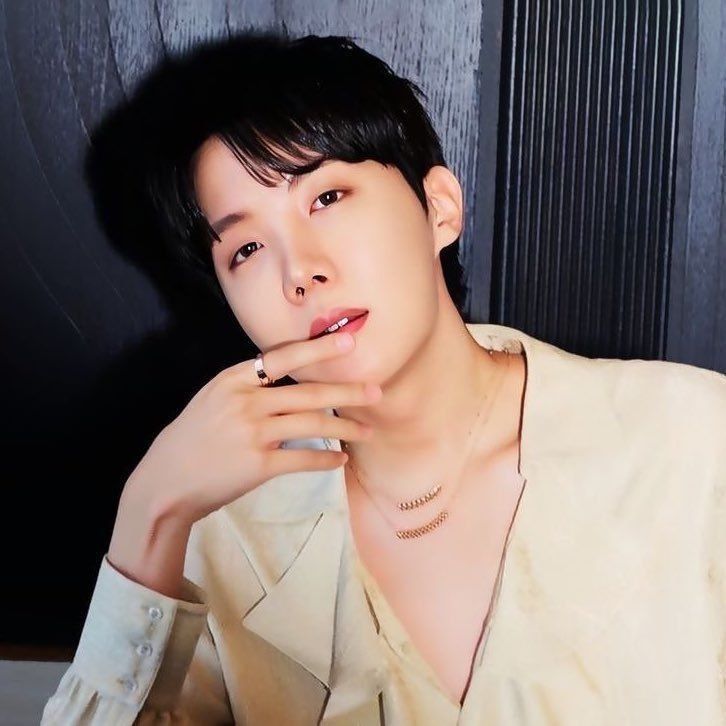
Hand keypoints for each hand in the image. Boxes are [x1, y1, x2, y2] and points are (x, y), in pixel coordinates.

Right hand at [125, 331, 380, 525]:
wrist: (165, 481)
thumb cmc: (191, 438)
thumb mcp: (213, 399)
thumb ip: (248, 386)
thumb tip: (290, 380)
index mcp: (233, 379)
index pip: (283, 356)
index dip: (318, 348)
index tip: (349, 340)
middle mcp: (245, 401)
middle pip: (308, 392)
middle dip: (348, 391)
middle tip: (377, 391)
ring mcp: (252, 433)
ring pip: (312, 424)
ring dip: (346, 428)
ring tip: (368, 430)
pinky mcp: (257, 465)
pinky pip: (303, 459)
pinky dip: (326, 459)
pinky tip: (340, 459)